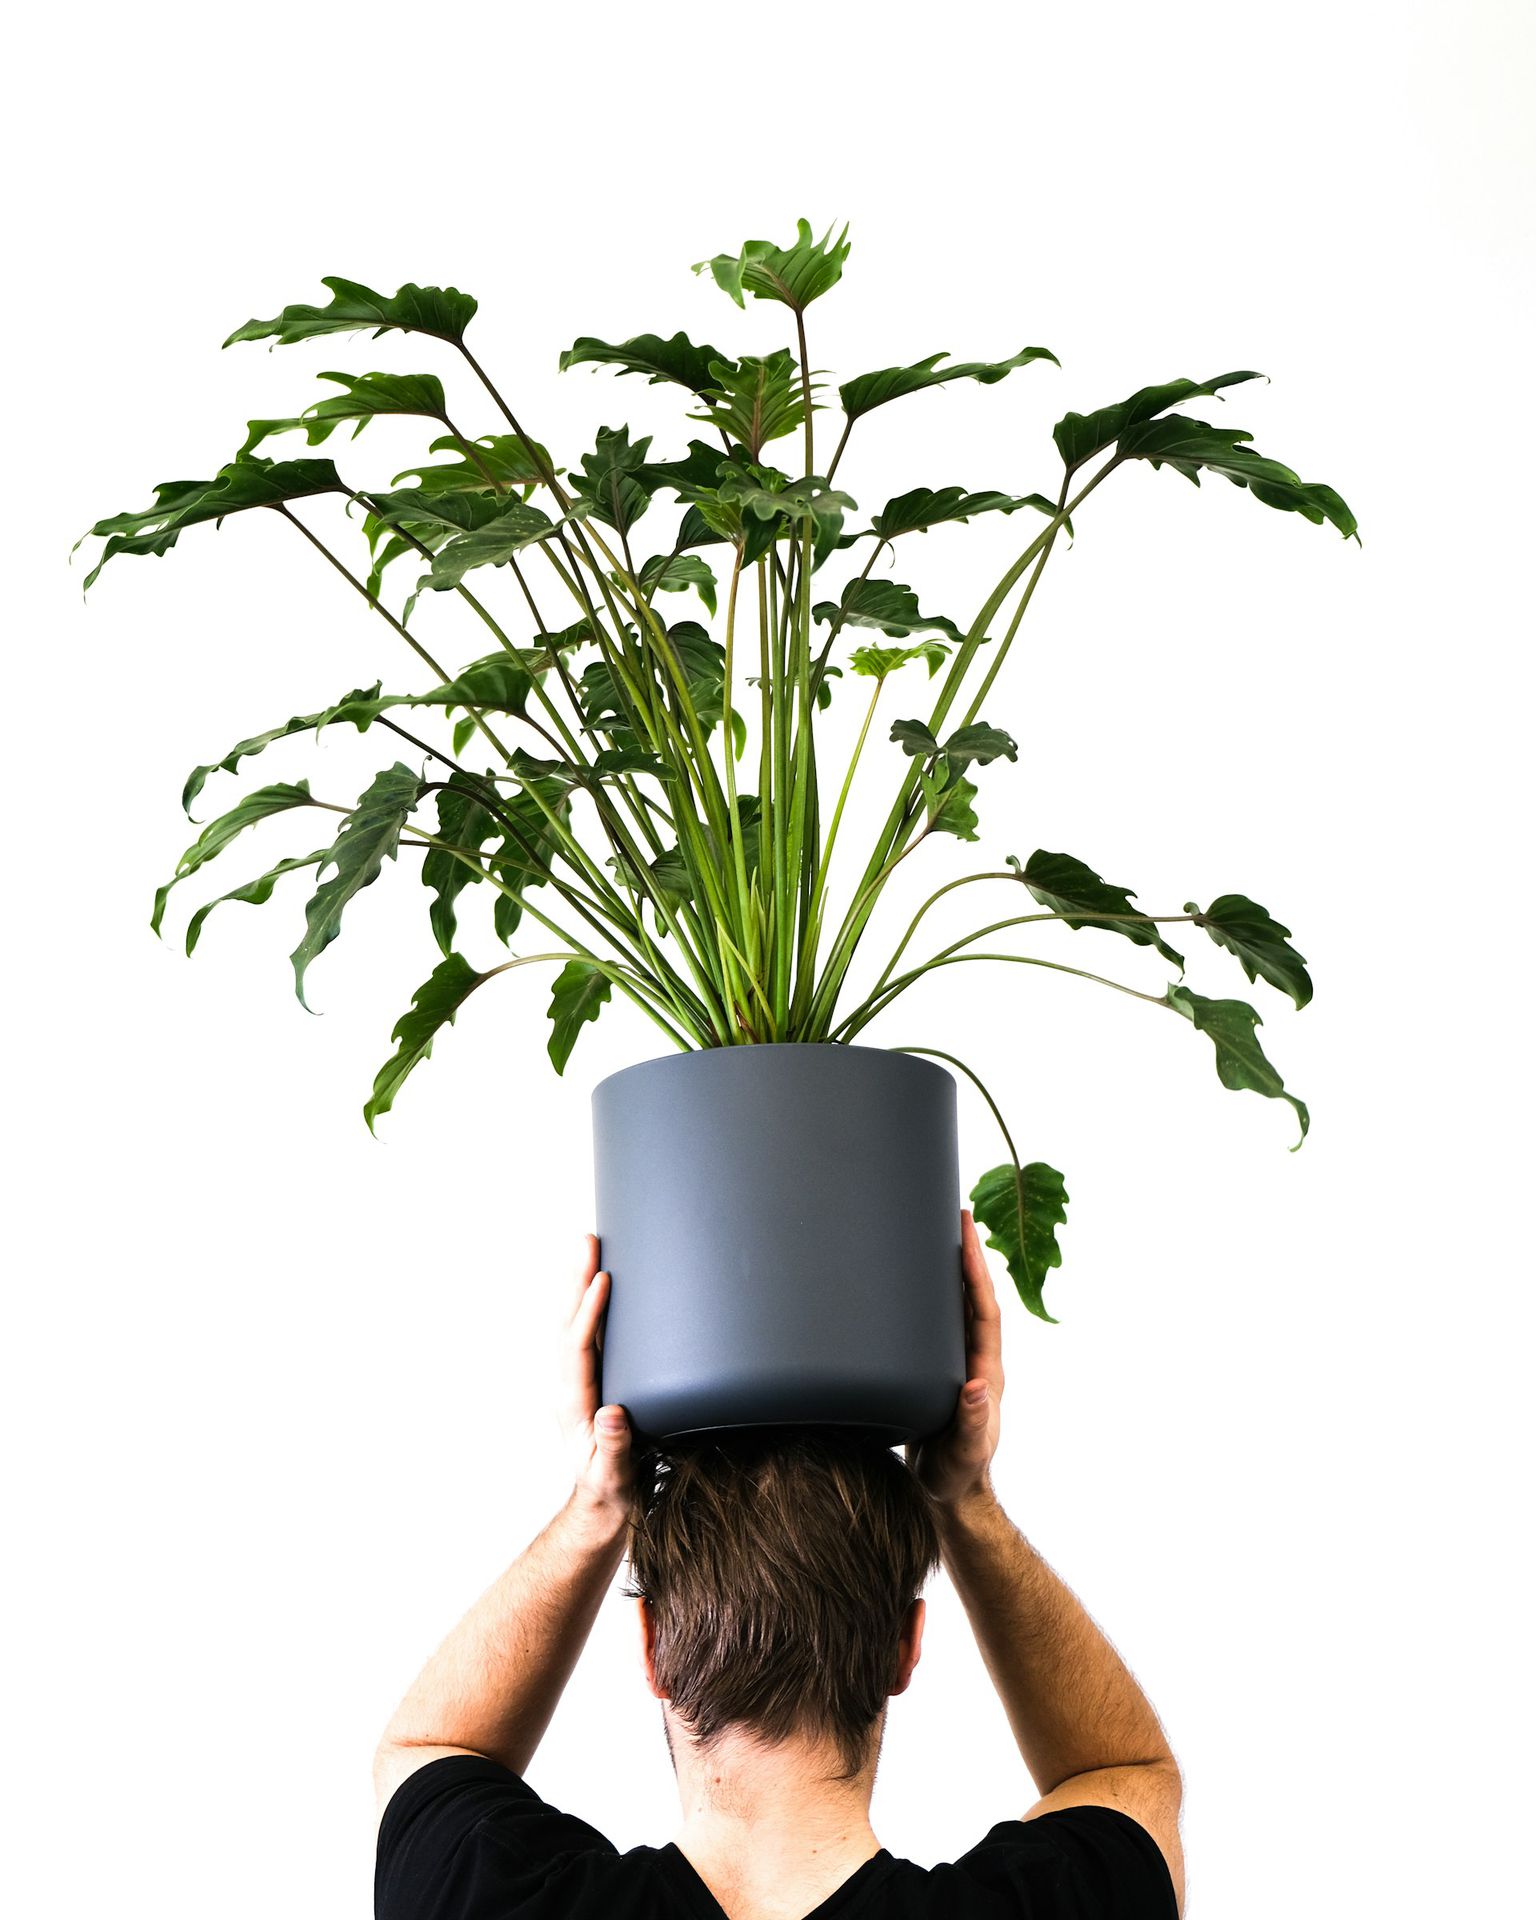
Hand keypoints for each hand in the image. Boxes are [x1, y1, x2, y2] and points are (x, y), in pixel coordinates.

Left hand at [559, 1233, 633, 1524]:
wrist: (603, 1503)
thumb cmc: (611, 1490)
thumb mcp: (614, 1475)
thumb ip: (614, 1448)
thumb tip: (612, 1415)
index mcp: (574, 1404)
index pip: (579, 1349)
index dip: (589, 1314)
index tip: (601, 1281)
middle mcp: (572, 1386)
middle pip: (571, 1325)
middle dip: (578, 1282)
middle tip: (587, 1241)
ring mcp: (580, 1382)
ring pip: (577, 1325)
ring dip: (582, 1285)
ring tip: (592, 1247)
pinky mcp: (593, 1381)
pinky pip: (590, 1334)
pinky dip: (593, 1304)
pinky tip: (603, 1283)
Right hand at [905, 1210, 1003, 1508]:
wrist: (948, 1492)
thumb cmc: (956, 1474)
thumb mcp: (963, 1453)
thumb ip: (971, 1425)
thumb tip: (978, 1388)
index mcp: (986, 1370)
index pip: (983, 1309)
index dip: (977, 1269)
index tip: (967, 1231)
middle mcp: (975, 1359)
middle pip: (974, 1296)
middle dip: (967, 1255)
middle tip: (954, 1212)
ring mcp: (958, 1363)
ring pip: (958, 1306)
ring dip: (950, 1270)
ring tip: (936, 1233)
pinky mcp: (940, 1371)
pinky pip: (940, 1322)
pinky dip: (933, 1296)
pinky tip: (913, 1281)